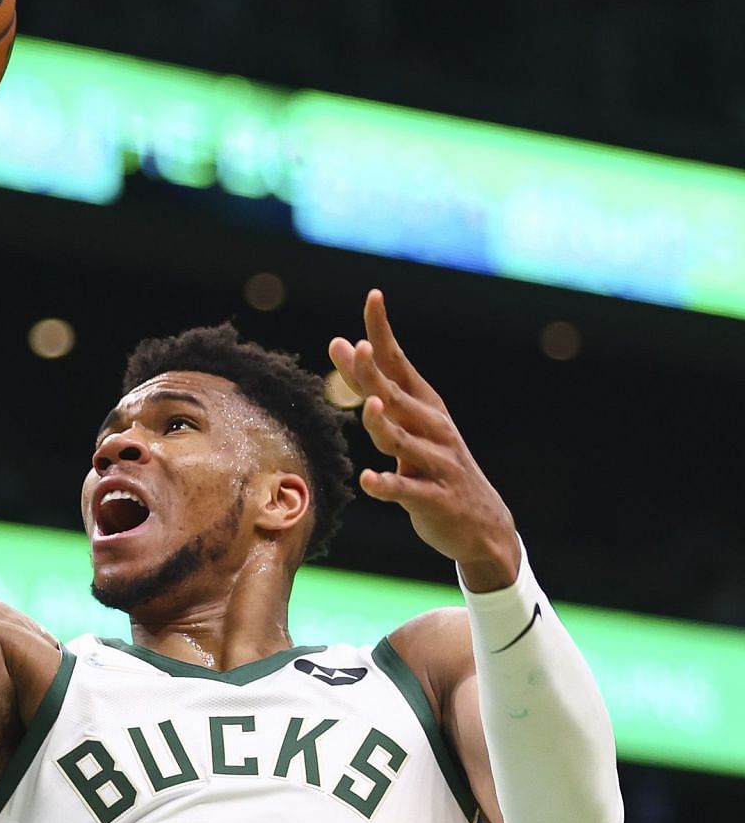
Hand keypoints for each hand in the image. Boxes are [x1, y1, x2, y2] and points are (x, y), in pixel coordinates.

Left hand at [328, 290, 520, 590]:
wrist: (483, 526)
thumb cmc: (433, 466)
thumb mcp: (405, 423)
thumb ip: (370, 387)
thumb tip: (340, 343)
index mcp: (426, 407)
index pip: (399, 362)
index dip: (383, 331)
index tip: (372, 296)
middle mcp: (433, 429)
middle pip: (397, 397)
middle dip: (377, 374)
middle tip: (358, 348)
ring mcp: (436, 464)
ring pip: (404, 441)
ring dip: (385, 424)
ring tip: (369, 406)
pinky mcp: (433, 498)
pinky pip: (407, 490)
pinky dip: (388, 485)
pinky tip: (370, 480)